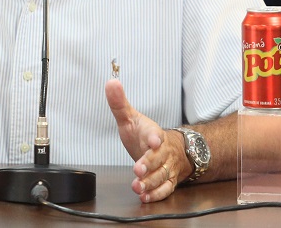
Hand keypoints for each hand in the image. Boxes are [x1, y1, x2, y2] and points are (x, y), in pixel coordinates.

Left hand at [105, 78, 184, 201]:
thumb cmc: (145, 134)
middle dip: (149, 164)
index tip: (153, 141)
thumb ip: (119, 103)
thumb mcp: (130, 117)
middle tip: (138, 169)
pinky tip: (145, 197)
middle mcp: (163, 151)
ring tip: (137, 187)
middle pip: (159, 158)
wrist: (169, 149)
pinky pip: (165, 189)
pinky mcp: (168, 180)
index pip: (156, 134)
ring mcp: (166, 167)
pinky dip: (156, 194)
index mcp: (154, 133)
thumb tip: (110, 82)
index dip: (154, 137)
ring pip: (162, 176)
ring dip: (150, 182)